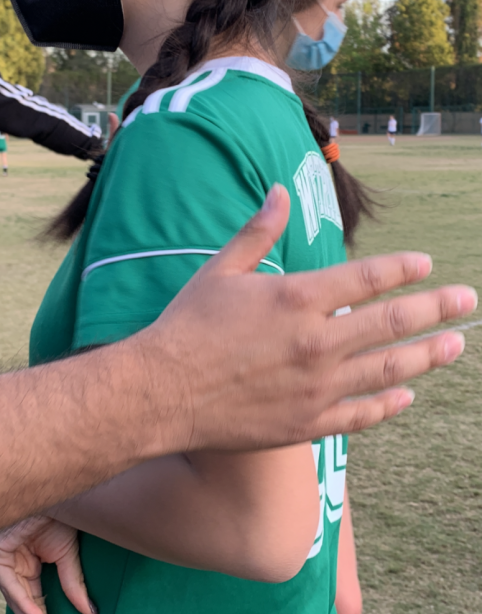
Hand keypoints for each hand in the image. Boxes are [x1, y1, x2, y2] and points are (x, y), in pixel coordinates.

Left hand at [0, 516, 94, 613]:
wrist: (52, 488)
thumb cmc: (59, 512)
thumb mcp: (68, 554)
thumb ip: (72, 583)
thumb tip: (89, 613)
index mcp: (26, 562)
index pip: (35, 600)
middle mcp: (11, 562)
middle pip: (24, 604)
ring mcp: (0, 558)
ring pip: (15, 600)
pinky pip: (9, 584)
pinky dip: (24, 603)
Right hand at [136, 183, 475, 449]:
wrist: (163, 391)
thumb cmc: (187, 326)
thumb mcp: (220, 270)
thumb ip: (258, 231)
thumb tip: (280, 190)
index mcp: (296, 298)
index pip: (366, 278)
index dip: (401, 269)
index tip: (426, 265)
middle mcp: (316, 342)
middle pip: (392, 323)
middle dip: (436, 309)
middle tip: (467, 300)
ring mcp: (316, 386)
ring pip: (388, 369)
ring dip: (427, 355)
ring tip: (455, 345)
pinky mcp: (307, 422)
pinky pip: (362, 414)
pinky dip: (389, 403)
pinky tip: (406, 395)